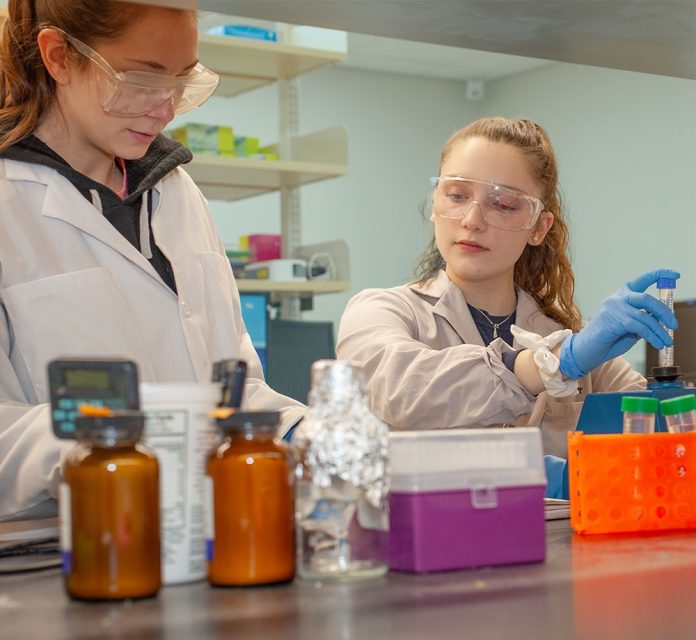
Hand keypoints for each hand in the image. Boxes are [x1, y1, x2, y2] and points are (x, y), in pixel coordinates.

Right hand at [559, 269, 679, 378]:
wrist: (586, 351)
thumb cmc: (608, 340)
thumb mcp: (631, 327)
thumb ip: (644, 319)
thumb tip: (663, 317)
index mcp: (621, 297)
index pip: (641, 281)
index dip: (659, 275)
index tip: (675, 274)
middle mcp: (616, 299)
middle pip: (646, 298)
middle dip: (664, 311)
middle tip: (674, 325)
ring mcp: (613, 308)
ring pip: (644, 316)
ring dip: (660, 330)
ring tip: (667, 342)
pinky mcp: (613, 320)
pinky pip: (639, 327)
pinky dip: (652, 336)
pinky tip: (657, 344)